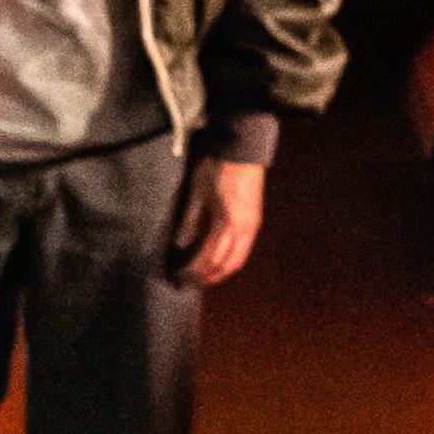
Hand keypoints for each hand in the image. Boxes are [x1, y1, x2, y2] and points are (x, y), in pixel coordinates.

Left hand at [169, 153, 264, 287]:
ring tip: (205, 277)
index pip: (209, 258)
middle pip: (226, 264)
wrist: (242, 149)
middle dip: (208, 277)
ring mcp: (251, 225)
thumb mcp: (197, 193)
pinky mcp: (254, 221)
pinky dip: (231, 259)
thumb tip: (180, 245)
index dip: (194, 271)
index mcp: (226, 223)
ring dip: (221, 271)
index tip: (179, 277)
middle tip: (190, 283)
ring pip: (238, 259)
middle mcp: (243, 229)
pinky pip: (243, 248)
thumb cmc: (216, 168)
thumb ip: (190, 221)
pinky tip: (219, 261)